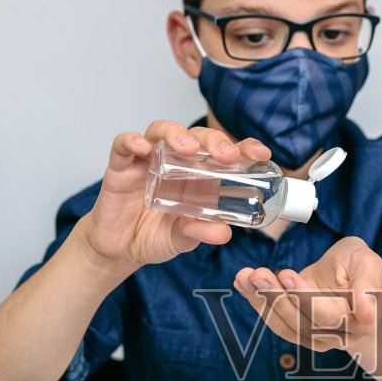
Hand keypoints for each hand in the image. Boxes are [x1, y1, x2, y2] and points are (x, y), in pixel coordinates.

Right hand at [76, 121, 271, 277]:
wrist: (120, 249)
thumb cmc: (154, 236)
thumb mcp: (183, 239)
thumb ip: (200, 233)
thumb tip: (224, 233)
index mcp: (198, 176)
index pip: (224, 153)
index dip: (244, 148)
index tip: (261, 154)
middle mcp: (175, 162)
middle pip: (196, 137)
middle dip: (214, 140)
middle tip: (226, 155)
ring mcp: (147, 161)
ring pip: (161, 131)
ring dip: (176, 133)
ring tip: (188, 147)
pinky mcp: (121, 167)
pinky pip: (124, 145)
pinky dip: (132, 141)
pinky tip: (143, 147)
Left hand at [233, 236, 381, 356]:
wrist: (353, 286)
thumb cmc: (360, 272)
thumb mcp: (368, 263)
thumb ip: (368, 283)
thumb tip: (366, 313)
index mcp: (357, 321)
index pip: (328, 316)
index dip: (304, 297)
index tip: (286, 274)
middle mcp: (336, 335)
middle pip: (302, 323)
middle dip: (276, 297)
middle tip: (258, 273)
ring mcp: (315, 337)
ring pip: (285, 326)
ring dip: (261, 300)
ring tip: (245, 276)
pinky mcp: (297, 331)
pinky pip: (275, 322)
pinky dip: (256, 302)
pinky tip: (242, 283)